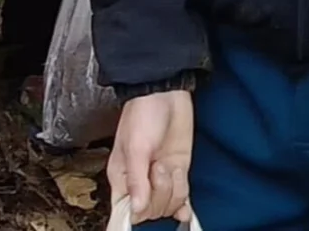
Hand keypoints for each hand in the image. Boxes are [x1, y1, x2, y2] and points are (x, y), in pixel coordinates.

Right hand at [106, 89, 195, 224]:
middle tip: (158, 166)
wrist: (166, 94)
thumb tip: (136, 209)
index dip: (136, 214)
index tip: (145, 206)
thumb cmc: (143, 114)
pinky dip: (184, 201)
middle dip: (160, 192)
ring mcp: (160, 178)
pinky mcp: (177, 172)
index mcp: (122, 178)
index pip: (125, 212)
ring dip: (174, 188)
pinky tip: (186, 207)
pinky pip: (182, 198)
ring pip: (169, 205)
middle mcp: (141, 182)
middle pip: (151, 211)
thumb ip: (136, 180)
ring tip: (169, 165)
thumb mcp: (136, 147)